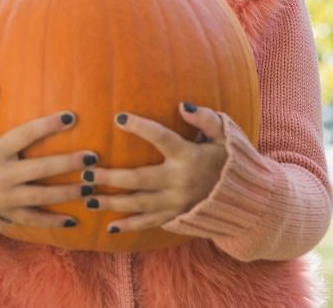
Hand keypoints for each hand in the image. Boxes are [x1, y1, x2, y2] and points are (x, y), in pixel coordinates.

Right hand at [0, 82, 95, 227]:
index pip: (26, 135)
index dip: (49, 125)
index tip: (71, 117)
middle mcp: (3, 176)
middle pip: (42, 169)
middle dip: (69, 163)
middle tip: (93, 157)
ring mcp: (7, 198)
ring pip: (43, 197)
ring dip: (69, 192)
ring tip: (92, 186)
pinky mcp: (8, 215)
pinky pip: (34, 220)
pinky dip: (54, 222)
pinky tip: (75, 221)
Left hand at [83, 102, 227, 233]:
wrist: (247, 198)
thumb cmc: (230, 160)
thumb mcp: (225, 135)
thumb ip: (205, 119)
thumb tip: (182, 106)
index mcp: (189, 156)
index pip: (161, 138)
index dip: (140, 127)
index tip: (119, 118)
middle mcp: (180, 181)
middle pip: (139, 179)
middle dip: (110, 177)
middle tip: (85, 173)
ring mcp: (177, 203)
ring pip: (139, 204)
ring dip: (112, 201)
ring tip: (87, 198)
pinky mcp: (177, 216)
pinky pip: (149, 223)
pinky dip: (129, 226)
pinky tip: (110, 226)